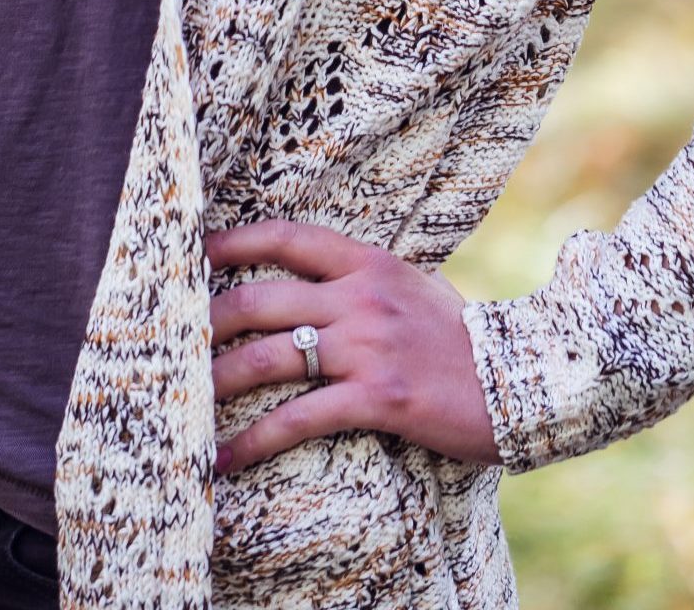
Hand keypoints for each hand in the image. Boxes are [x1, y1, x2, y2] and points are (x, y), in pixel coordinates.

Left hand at [205, 218, 500, 475]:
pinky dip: (253, 440)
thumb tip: (313, 281)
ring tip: (181, 404)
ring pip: (269, 357)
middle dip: (206, 320)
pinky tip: (225, 458)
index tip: (192, 251)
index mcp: (368, 262)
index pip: (286, 236)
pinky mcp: (377, 399)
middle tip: (169, 340)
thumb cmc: (462, 339)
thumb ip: (362, 281)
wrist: (525, 381)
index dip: (233, 241)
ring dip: (217, 382)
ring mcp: (368, 347)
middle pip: (260, 299)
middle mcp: (361, 297)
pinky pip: (299, 418)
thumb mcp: (413, 288)